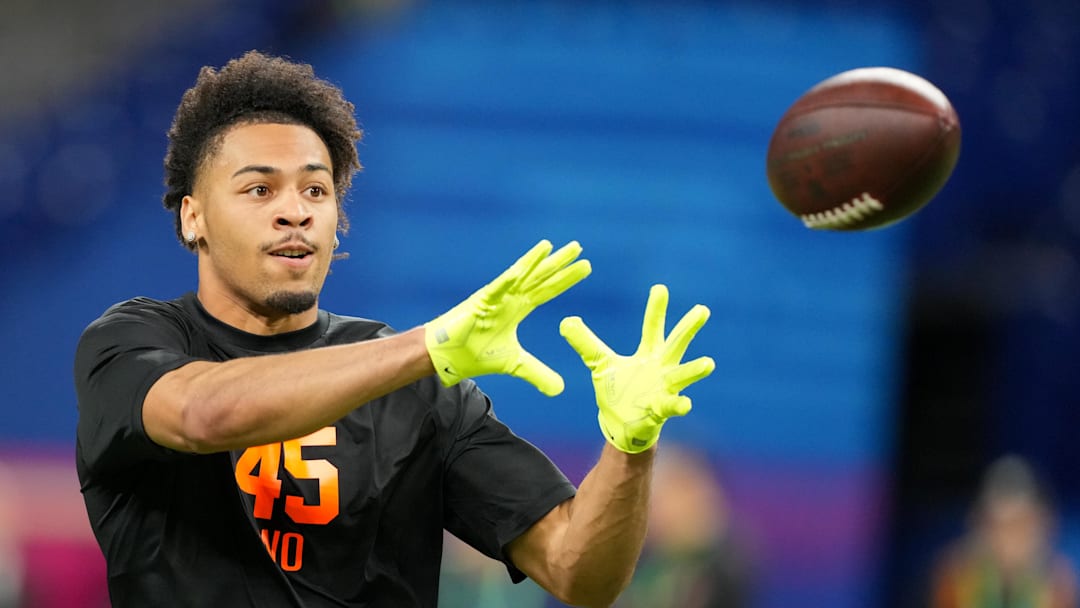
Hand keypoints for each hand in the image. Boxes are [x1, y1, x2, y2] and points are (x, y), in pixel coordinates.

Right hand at [425, 240, 591, 395]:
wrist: (446, 357)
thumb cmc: (475, 353)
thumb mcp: (515, 365)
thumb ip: (537, 373)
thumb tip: (560, 389)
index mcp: (518, 308)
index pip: (548, 290)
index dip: (565, 279)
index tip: (585, 267)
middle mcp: (509, 298)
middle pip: (539, 277)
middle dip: (559, 263)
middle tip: (578, 248)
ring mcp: (495, 298)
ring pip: (519, 276)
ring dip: (535, 262)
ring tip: (551, 246)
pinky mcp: (479, 303)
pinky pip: (496, 289)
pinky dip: (508, 279)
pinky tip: (521, 268)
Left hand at [560, 284, 714, 453]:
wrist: (621, 424)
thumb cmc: (618, 391)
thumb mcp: (599, 364)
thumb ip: (585, 343)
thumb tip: (565, 321)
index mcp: (648, 354)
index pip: (652, 327)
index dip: (656, 308)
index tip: (660, 288)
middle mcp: (661, 368)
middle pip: (676, 343)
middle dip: (689, 328)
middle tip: (702, 310)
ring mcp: (665, 388)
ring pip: (682, 376)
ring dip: (694, 370)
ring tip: (708, 363)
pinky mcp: (661, 409)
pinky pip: (672, 407)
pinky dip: (679, 405)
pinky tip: (685, 404)